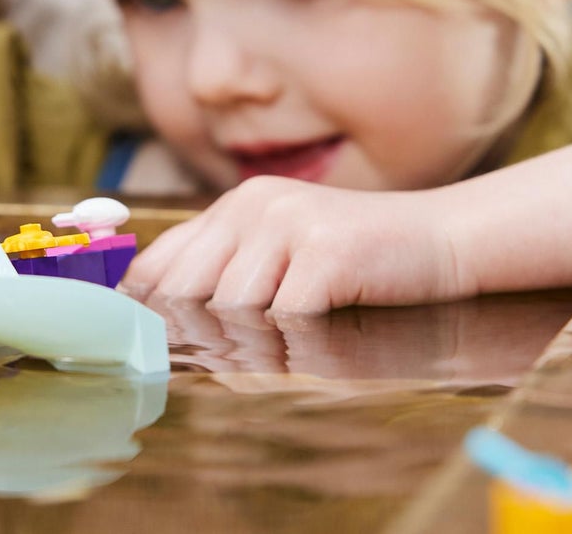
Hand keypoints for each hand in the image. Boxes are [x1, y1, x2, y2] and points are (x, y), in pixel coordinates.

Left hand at [123, 176, 467, 313]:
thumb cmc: (356, 259)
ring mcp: (289, 224)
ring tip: (279, 346)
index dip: (141, 308)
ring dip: (252, 343)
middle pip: (188, 291)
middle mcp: (253, 205)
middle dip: (193, 335)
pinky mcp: (325, 251)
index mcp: (235, 205)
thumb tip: (156, 320)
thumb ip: (227, 271)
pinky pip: (284, 318)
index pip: (162, 260)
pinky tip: (312, 338)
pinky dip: (292, 343)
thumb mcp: (281, 252)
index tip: (133, 347)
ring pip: (233, 309)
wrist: (439, 238)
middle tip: (200, 367)